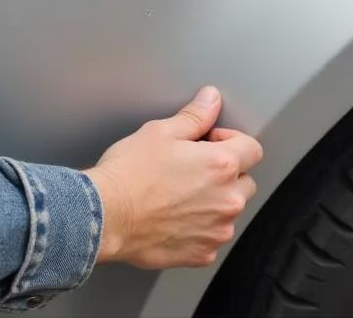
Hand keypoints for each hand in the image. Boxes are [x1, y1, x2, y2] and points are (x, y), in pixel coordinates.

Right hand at [84, 86, 262, 268]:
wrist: (100, 218)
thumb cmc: (128, 175)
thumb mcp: (162, 131)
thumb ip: (196, 115)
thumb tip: (211, 99)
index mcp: (223, 165)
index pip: (252, 149)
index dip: (231, 141)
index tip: (210, 143)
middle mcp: (227, 199)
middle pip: (246, 181)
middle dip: (227, 173)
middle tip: (195, 170)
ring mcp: (215, 230)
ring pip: (230, 211)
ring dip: (216, 202)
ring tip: (182, 195)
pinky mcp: (200, 254)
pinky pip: (212, 236)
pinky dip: (201, 229)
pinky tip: (176, 218)